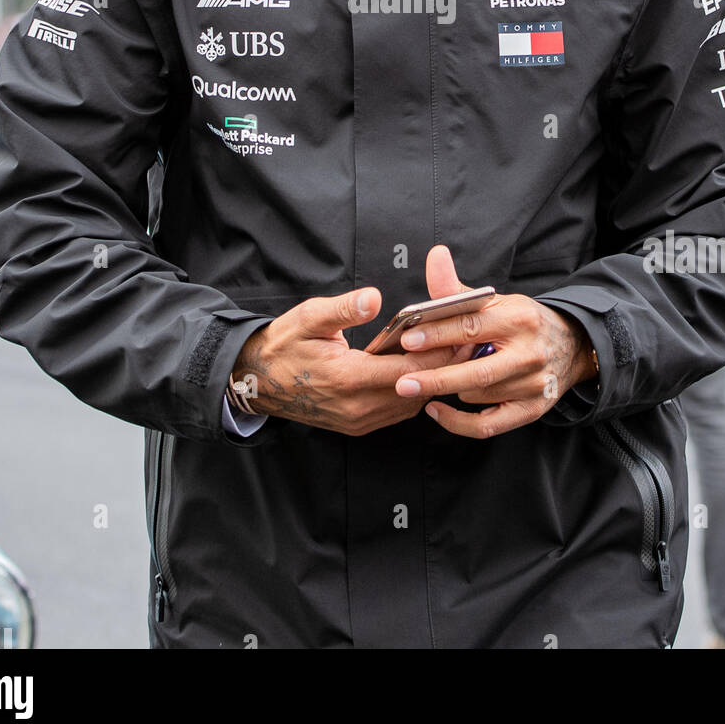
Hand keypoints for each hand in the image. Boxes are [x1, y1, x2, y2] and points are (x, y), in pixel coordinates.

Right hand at [231, 287, 457, 435]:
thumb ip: (344, 309)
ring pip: (410, 404)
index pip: (409, 371)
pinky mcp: (357, 425)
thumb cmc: (285, 344)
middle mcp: (357, 407)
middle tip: (467, 342)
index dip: (439, 355)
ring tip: (452, 353)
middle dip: (444, 367)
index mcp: (348, 378)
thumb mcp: (310, 317)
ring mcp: (358, 420)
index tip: (461, 336)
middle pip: (416, 390)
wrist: (257, 380)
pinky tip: (423, 371)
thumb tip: (374, 298)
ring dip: (431, 380)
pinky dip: (414, 392)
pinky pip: (397, 412)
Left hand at [394, 245, 597, 438]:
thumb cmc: (524, 322)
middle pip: (476, 372)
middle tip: (402, 381)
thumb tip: (435, 256)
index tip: (408, 340)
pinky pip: (488, 426)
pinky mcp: (533, 410)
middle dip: (436, 377)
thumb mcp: (497, 301)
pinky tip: (436, 409)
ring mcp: (533, 385)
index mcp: (518, 319)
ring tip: (429, 380)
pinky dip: (458, 423)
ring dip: (450, 389)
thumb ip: (458, 289)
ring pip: (477, 395)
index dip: (438, 334)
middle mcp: (528, 354)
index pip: (472, 327)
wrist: (572, 346)